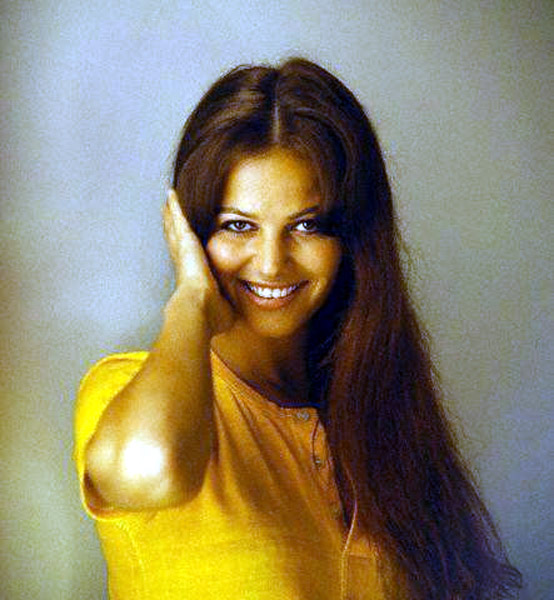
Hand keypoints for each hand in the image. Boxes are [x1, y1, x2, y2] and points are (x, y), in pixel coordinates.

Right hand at [163, 189, 234, 334]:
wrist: (199, 309)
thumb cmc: (210, 315)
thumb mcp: (224, 307)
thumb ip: (228, 304)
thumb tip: (234, 310)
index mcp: (193, 276)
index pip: (188, 258)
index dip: (184, 248)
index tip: (183, 240)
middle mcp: (184, 261)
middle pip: (177, 237)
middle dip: (173, 225)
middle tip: (168, 211)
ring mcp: (182, 250)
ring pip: (175, 226)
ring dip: (172, 213)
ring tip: (169, 199)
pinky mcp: (185, 241)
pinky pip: (179, 218)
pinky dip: (175, 207)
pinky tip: (172, 194)